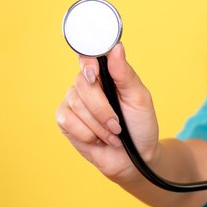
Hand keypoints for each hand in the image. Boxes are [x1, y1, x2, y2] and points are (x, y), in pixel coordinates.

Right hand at [56, 43, 159, 180]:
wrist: (135, 158)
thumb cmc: (140, 125)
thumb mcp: (139, 99)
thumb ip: (125, 74)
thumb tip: (116, 47)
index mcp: (107, 74)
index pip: (89, 57)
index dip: (88, 62)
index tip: (94, 73)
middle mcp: (88, 85)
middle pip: (83, 84)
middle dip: (103, 109)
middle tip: (118, 123)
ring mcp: (74, 102)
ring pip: (76, 105)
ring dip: (98, 125)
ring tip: (112, 133)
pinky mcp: (65, 120)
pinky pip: (67, 120)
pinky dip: (87, 134)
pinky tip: (98, 139)